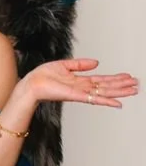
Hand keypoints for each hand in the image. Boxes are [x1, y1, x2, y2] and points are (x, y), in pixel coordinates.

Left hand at [16, 58, 137, 110]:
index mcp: (79, 81)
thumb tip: (96, 62)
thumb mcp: (64, 65)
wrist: (31, 84)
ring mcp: (81, 93)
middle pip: (106, 87)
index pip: (101, 80)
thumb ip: (80, 64)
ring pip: (104, 92)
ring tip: (133, 90)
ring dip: (120, 92)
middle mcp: (82, 88)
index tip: (127, 77)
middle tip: (136, 85)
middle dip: (122, 86)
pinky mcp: (76, 96)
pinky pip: (95, 99)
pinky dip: (107, 101)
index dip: (115, 79)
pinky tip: (118, 103)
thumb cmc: (42, 76)